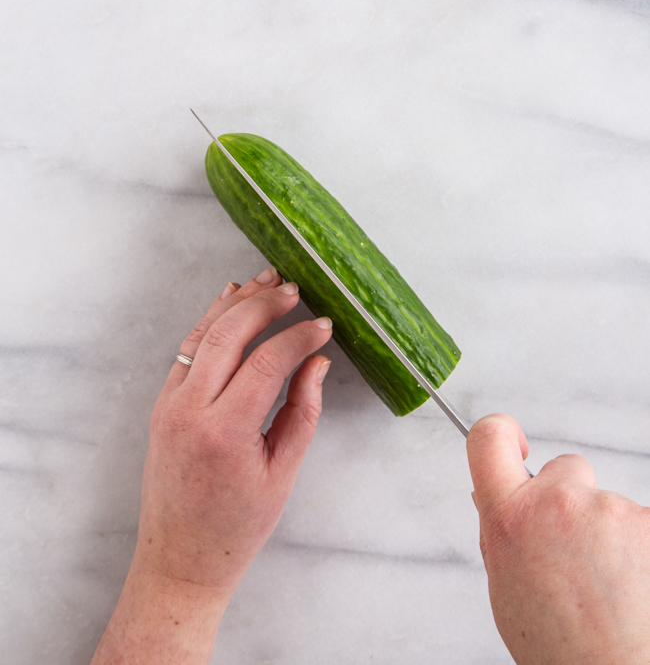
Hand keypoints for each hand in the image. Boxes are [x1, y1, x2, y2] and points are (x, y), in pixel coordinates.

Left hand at [91, 268, 331, 664]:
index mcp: (224, 432)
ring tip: (264, 280)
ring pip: (201, 335)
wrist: (180, 561)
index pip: (266, 362)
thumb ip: (302, 412)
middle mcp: (190, 411)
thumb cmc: (235, 528)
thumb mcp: (282, 474)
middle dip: (264, 305)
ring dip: (234, 303)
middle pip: (228, 336)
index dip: (298, 337)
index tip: (323, 326)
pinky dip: (209, 323)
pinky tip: (229, 304)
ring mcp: (170, 405)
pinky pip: (187, 351)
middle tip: (294, 289)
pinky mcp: (162, 405)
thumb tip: (317, 364)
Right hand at [467, 414, 649, 664]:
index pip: (488, 438)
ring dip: (610, 533)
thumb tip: (494, 497)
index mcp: (510, 518)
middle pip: (566, 469)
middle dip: (572, 500)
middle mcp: (557, 502)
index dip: (502, 432)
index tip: (516, 442)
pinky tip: (637, 586)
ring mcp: (609, 509)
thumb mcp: (507, 591)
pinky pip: (643, 522)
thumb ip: (501, 534)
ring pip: (608, 504)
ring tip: (612, 588)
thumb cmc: (565, 650)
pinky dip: (641, 548)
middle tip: (580, 555)